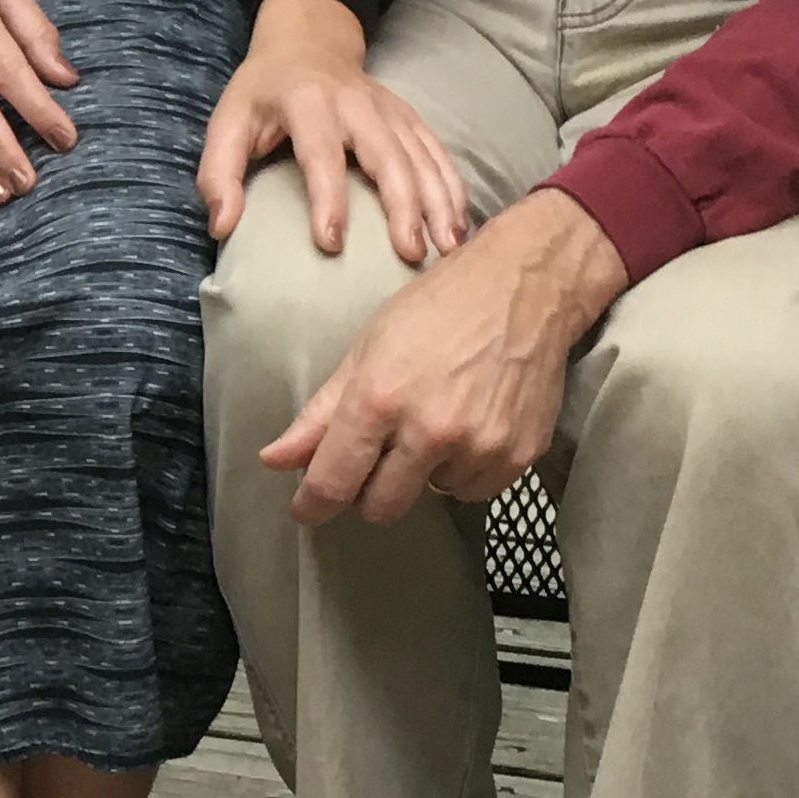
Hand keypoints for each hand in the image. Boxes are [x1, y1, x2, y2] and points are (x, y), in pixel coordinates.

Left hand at [198, 0, 467, 265]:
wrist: (307, 42)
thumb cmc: (263, 92)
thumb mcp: (228, 121)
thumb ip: (219, 172)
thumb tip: (222, 225)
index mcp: (308, 102)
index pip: (321, 154)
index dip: (327, 199)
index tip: (331, 244)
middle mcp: (356, 104)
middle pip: (387, 156)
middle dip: (402, 206)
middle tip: (411, 255)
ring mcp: (390, 110)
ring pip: (422, 157)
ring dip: (439, 203)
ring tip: (448, 250)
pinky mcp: (410, 117)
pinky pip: (438, 153)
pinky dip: (453, 189)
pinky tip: (460, 227)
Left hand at [257, 191, 629, 523]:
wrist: (524, 288)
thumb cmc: (437, 307)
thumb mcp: (366, 348)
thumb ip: (320, 413)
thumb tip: (274, 460)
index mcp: (380, 398)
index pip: (335, 480)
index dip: (314, 504)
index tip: (307, 510)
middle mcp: (430, 430)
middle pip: (381, 505)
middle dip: (368, 490)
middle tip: (374, 458)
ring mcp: (480, 447)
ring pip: (431, 496)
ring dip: (422, 473)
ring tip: (433, 421)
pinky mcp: (519, 456)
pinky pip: (475, 490)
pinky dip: (463, 469)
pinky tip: (467, 427)